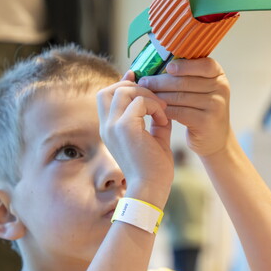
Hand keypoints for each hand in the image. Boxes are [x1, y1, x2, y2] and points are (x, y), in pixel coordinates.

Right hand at [97, 75, 172, 205]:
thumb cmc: (153, 171)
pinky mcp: (125, 128)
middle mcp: (107, 127)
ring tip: (162, 110)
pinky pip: (140, 102)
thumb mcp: (155, 141)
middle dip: (133, 86)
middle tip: (154, 98)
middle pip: (109, 90)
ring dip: (146, 95)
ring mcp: (113, 126)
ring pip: (123, 91)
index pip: (106, 97)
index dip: (122, 85)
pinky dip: (155, 107)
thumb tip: (163, 107)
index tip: (140, 80)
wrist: (151, 190)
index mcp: (110, 130)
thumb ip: (155, 123)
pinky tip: (163, 121)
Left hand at [138, 58, 230, 157]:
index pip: (204, 64)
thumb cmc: (200, 109)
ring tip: (146, 95)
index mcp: (218, 75)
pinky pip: (180, 112)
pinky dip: (165, 110)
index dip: (184, 65)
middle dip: (161, 81)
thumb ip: (186, 75)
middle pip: (185, 82)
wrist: (214, 137)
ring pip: (180, 97)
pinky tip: (156, 109)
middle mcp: (220, 88)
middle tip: (144, 82)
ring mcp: (215, 105)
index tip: (167, 67)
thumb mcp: (200, 88)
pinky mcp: (206, 121)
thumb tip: (155, 64)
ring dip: (159, 96)